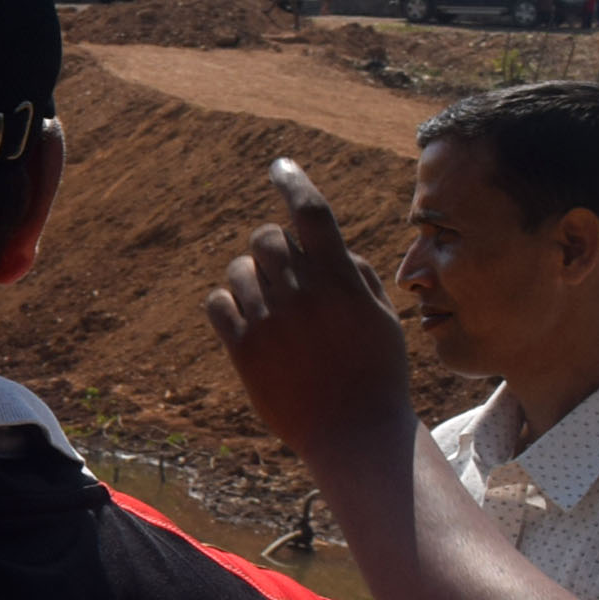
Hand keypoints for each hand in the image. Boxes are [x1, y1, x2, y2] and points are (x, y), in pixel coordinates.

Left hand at [202, 159, 413, 468]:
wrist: (353, 433)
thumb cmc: (375, 373)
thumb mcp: (381, 318)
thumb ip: (355, 275)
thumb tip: (328, 249)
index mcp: (343, 282)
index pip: (312, 214)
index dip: (293, 182)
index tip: (280, 166)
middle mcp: (303, 295)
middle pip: (267, 238)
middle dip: (272, 245)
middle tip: (284, 271)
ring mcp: (270, 321)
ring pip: (239, 270)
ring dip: (251, 277)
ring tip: (272, 306)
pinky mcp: (243, 348)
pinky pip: (217, 303)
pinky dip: (226, 303)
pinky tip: (245, 318)